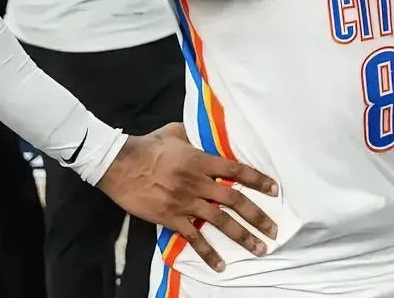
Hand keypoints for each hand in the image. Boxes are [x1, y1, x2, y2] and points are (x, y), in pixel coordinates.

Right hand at [96, 123, 278, 271]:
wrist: (120, 165)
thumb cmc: (148, 145)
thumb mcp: (175, 132)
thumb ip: (194, 134)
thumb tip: (205, 129)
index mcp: (202, 161)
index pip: (237, 171)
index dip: (258, 180)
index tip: (274, 190)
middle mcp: (199, 183)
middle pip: (235, 201)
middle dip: (257, 217)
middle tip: (274, 230)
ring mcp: (185, 202)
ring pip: (220, 222)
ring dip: (242, 236)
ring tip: (259, 248)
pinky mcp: (171, 218)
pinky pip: (194, 237)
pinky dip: (208, 252)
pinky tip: (220, 265)